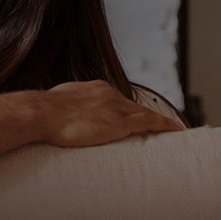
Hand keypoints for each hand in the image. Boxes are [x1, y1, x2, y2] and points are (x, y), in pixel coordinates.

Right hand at [37, 80, 183, 146]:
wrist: (42, 113)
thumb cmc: (42, 112)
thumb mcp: (57, 103)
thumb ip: (66, 107)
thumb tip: (59, 115)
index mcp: (94, 88)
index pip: (116, 99)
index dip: (125, 110)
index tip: (128, 118)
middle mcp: (109, 93)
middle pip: (133, 106)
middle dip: (142, 117)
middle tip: (155, 128)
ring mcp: (116, 106)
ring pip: (144, 114)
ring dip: (158, 122)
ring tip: (171, 131)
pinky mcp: (121, 122)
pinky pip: (151, 122)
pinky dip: (166, 125)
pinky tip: (177, 130)